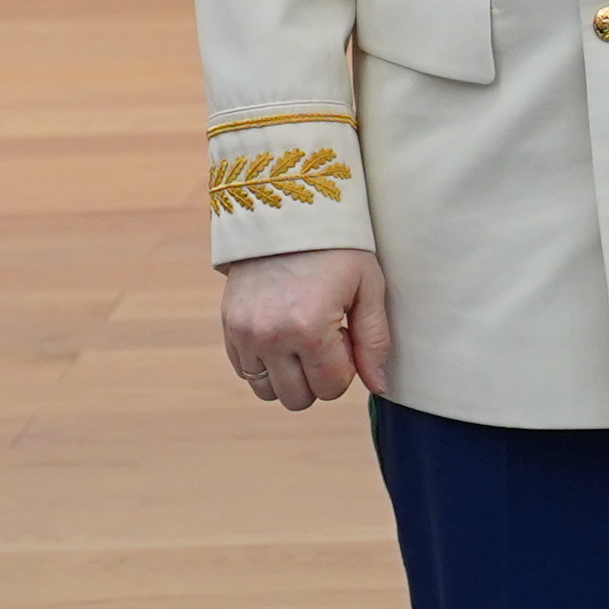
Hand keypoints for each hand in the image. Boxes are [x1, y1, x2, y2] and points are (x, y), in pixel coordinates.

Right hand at [218, 247, 390, 410]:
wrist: (289, 210)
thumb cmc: (338, 247)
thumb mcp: (369, 287)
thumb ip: (375, 341)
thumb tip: (380, 387)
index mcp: (310, 328)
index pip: (332, 387)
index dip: (346, 367)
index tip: (345, 333)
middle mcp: (270, 337)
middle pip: (298, 398)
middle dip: (318, 377)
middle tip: (326, 337)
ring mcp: (244, 333)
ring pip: (267, 391)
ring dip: (289, 375)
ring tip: (303, 337)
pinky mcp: (228, 326)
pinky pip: (245, 371)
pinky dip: (265, 363)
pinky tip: (282, 332)